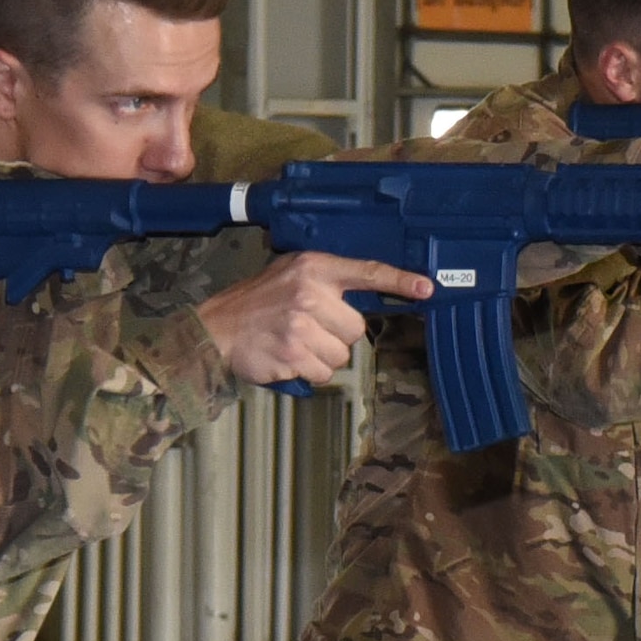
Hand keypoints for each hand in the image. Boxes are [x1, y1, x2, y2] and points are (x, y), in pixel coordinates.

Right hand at [196, 253, 432, 385]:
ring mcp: (302, 325)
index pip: (367, 271)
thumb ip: (325, 282)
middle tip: (308, 329)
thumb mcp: (289, 275)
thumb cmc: (255, 304)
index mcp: (313, 268)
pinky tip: (287, 358)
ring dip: (322, 356)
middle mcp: (310, 293)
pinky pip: (323, 372)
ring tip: (294, 343)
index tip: (426, 289)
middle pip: (356, 328)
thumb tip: (364, 298)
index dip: (400, 281)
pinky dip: (308, 372)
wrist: (214, 330)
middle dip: (337, 335)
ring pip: (342, 354)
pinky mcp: (294, 354)